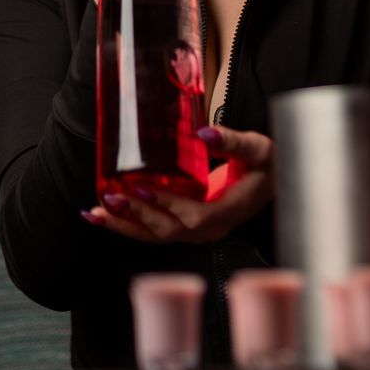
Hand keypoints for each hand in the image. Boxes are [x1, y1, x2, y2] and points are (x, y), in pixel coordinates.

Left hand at [80, 126, 273, 244]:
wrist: (274, 181)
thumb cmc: (268, 166)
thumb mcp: (257, 149)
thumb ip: (233, 141)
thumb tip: (205, 133)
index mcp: (229, 212)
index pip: (195, 216)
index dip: (168, 206)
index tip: (141, 190)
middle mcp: (211, 228)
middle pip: (167, 232)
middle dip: (136, 217)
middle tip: (110, 199)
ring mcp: (198, 231)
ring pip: (156, 236)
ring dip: (125, 225)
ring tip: (96, 214)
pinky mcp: (187, 226)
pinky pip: (155, 230)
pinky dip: (129, 224)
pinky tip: (107, 215)